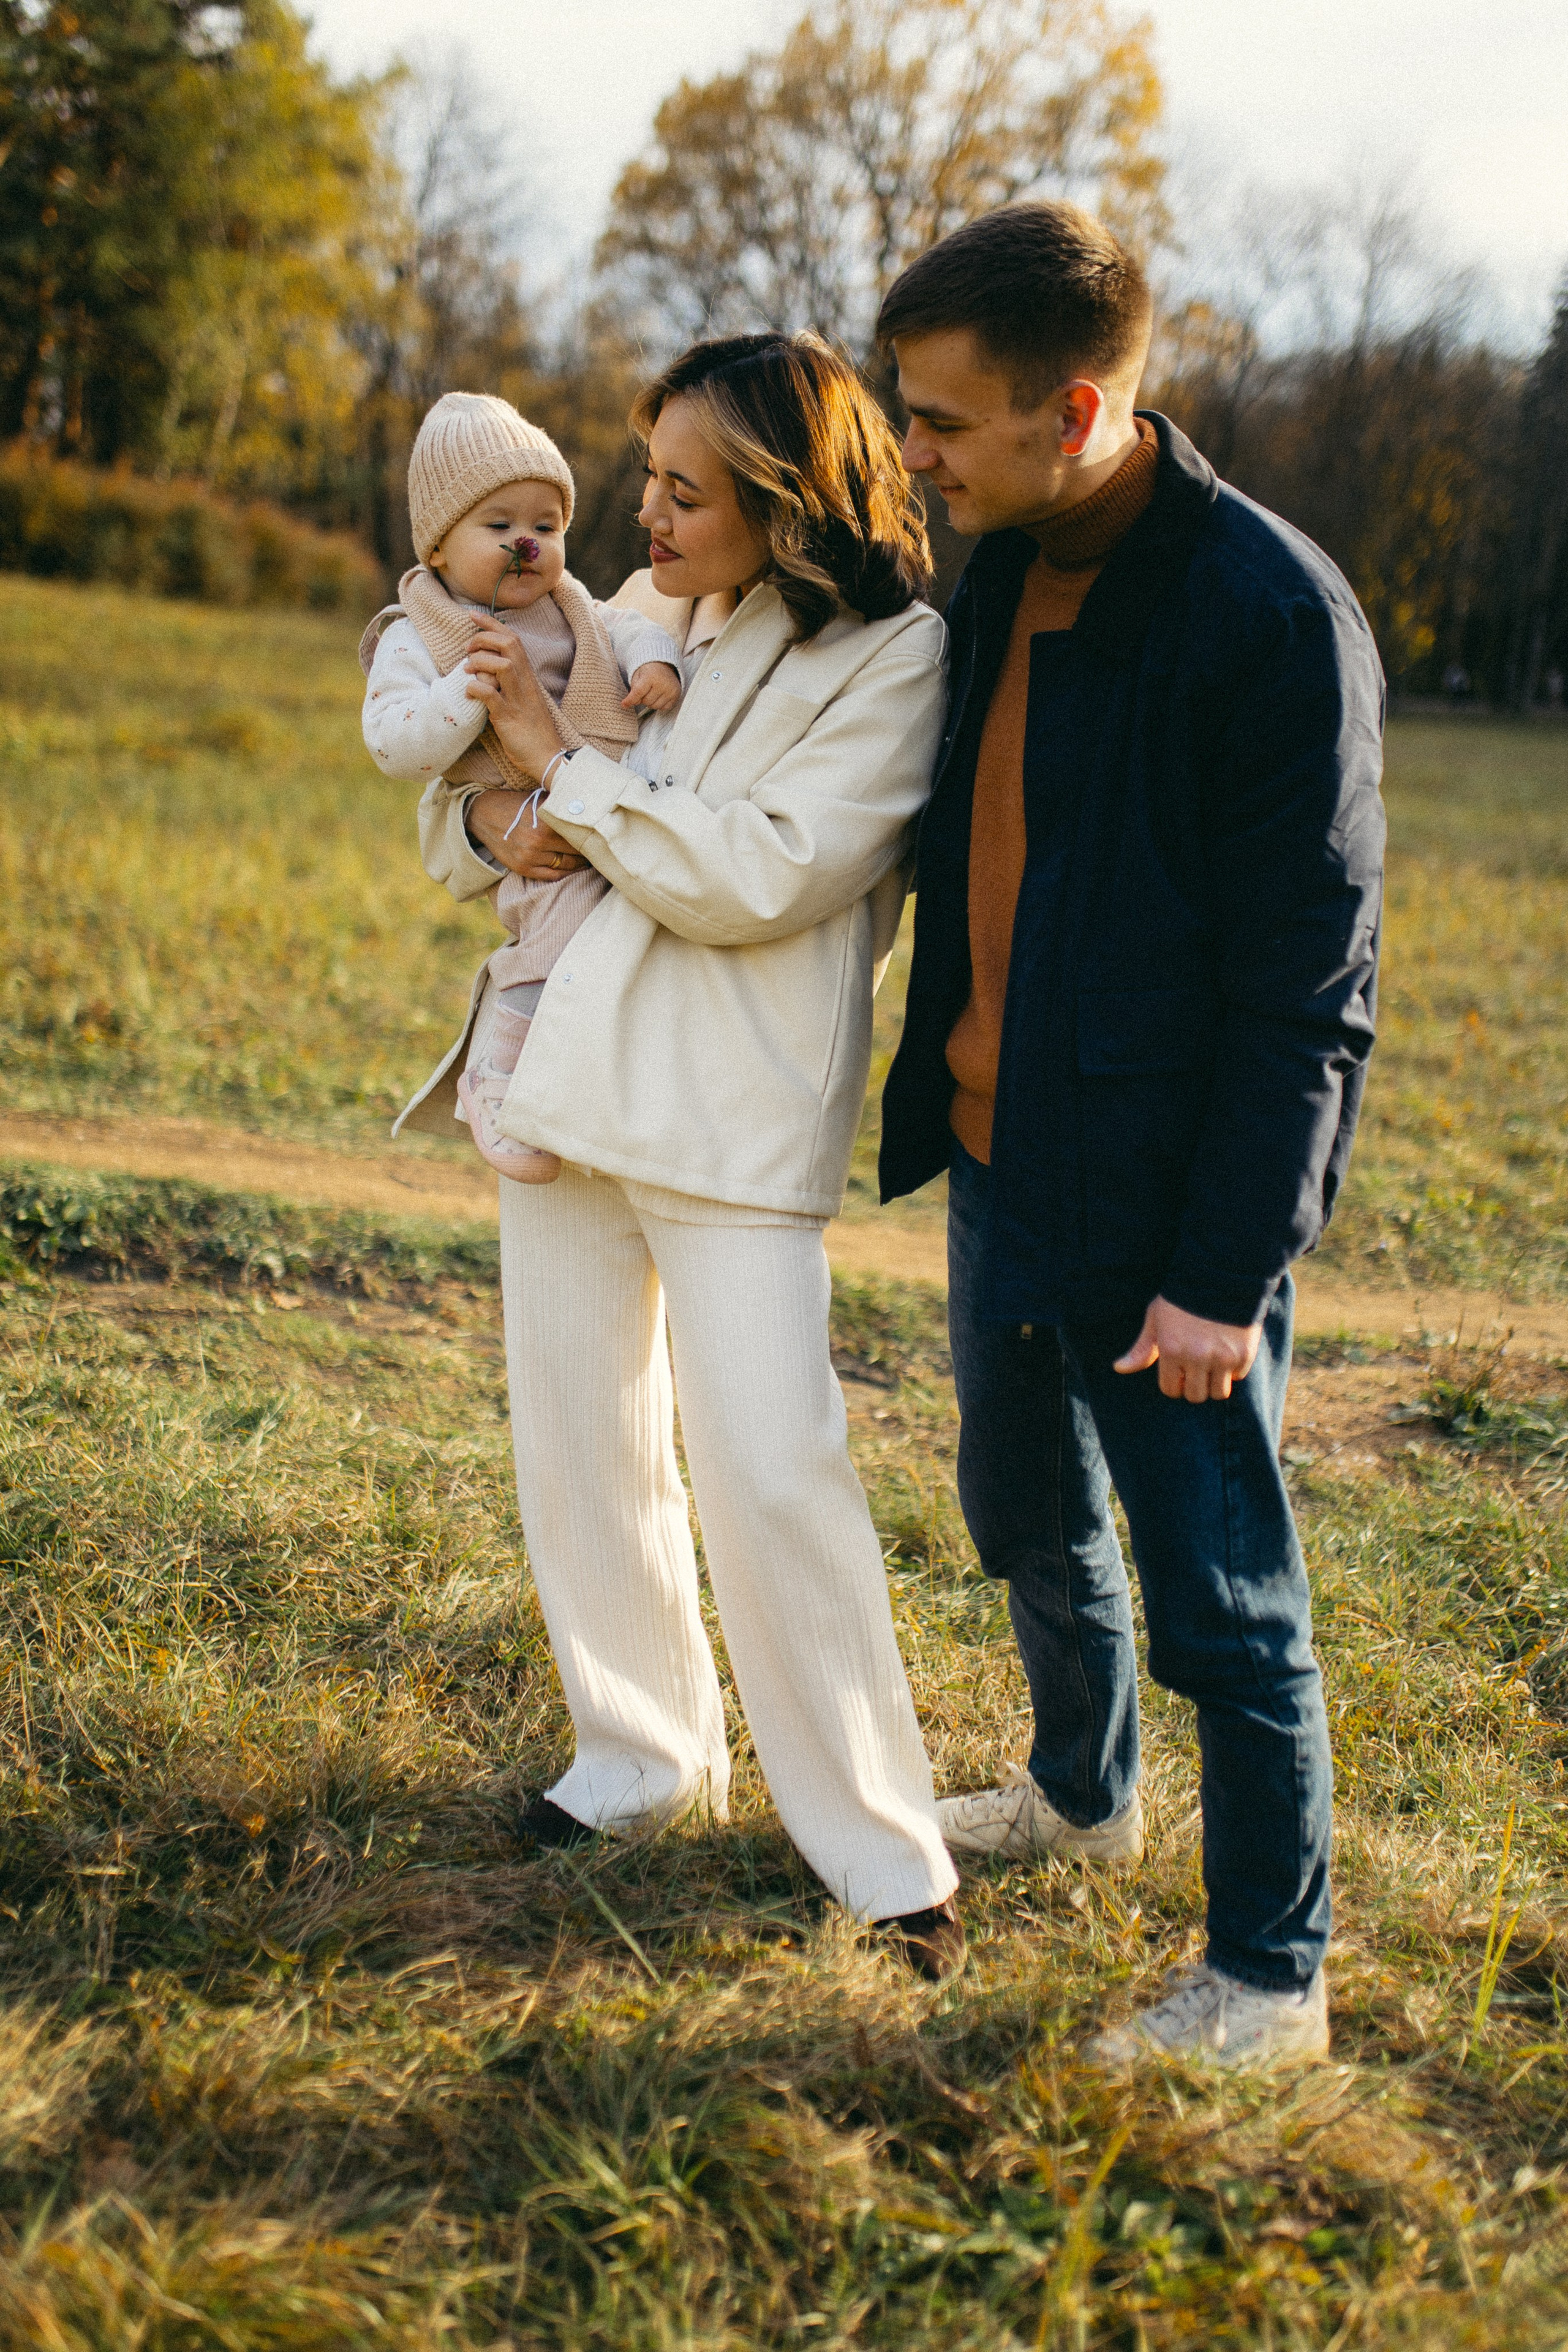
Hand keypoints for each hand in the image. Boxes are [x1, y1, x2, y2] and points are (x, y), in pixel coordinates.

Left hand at [462, 622, 563, 778]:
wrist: (547, 757)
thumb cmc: (532, 730)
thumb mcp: (522, 699)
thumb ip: (508, 682)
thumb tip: (486, 670)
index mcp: (528, 677)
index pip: (513, 640)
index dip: (492, 624)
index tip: (473, 615)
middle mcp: (525, 684)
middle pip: (509, 645)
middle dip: (484, 639)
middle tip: (468, 648)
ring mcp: (517, 699)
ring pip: (502, 665)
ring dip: (480, 662)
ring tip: (467, 669)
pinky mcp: (509, 717)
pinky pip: (491, 695)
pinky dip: (476, 689)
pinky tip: (469, 692)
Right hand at [465, 788, 590, 879]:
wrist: (483, 814)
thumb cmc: (517, 803)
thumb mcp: (540, 799)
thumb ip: (562, 806)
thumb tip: (593, 807)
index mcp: (546, 822)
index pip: (580, 833)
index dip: (594, 835)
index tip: (603, 834)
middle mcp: (538, 841)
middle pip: (576, 851)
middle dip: (589, 849)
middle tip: (601, 848)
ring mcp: (529, 857)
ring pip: (567, 865)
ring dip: (580, 863)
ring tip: (589, 858)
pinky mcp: (522, 868)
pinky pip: (552, 876)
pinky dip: (565, 873)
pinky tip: (574, 868)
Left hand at [622, 660, 681, 712]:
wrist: (663, 663)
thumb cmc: (648, 670)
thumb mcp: (637, 675)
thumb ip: (633, 690)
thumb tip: (632, 703)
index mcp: (651, 676)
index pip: (638, 693)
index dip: (630, 700)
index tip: (624, 704)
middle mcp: (663, 683)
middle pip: (646, 701)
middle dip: (642, 698)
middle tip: (644, 690)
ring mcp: (671, 689)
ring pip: (655, 706)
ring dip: (650, 702)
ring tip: (651, 692)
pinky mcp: (676, 694)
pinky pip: (664, 708)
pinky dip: (659, 704)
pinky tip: (659, 695)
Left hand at [1113, 1295, 1262, 1401]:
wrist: (1220, 1275)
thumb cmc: (1181, 1297)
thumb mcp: (1156, 1319)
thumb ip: (1141, 1348)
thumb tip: (1119, 1369)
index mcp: (1171, 1350)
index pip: (1171, 1389)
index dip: (1174, 1384)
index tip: (1180, 1374)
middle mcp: (1196, 1357)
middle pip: (1196, 1396)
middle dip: (1194, 1387)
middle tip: (1197, 1371)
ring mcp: (1222, 1357)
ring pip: (1219, 1393)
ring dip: (1214, 1383)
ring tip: (1213, 1365)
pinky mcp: (1244, 1354)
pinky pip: (1238, 1376)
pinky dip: (1233, 1369)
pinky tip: (1228, 1351)